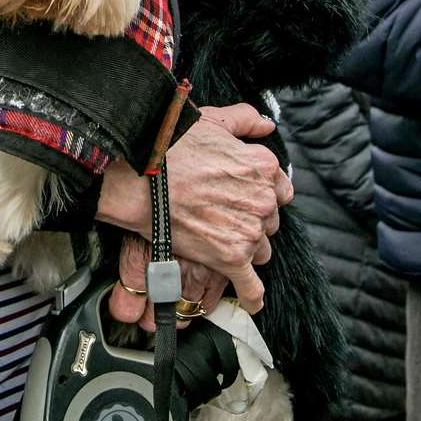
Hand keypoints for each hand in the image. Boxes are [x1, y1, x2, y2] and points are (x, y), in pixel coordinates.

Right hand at [97, 102, 291, 312]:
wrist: (141, 176)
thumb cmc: (171, 145)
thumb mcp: (214, 119)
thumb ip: (246, 120)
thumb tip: (268, 126)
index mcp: (263, 166)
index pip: (278, 189)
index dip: (260, 194)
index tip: (243, 196)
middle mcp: (262, 199)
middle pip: (268, 221)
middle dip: (251, 220)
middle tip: (223, 216)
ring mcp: (248, 230)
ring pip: (260, 249)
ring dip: (246, 248)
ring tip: (221, 243)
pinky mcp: (231, 258)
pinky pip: (250, 285)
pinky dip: (252, 295)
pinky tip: (251, 300)